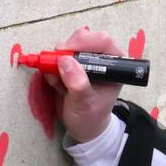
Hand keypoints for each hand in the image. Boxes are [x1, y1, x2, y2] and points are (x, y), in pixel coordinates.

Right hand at [43, 26, 123, 143]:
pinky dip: (52, 68)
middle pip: (83, 38)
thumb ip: (77, 84)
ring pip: (67, 46)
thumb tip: (65, 61)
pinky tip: (57, 86)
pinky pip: (56, 58)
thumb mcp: (85, 105)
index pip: (102, 41)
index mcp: (113, 65)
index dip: (83, 43)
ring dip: (57, 61)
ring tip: (59, 84)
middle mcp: (100, 57)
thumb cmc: (91, 117)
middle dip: (67, 50)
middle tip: (56, 67)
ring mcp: (84, 59)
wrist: (83, 128)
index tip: (65, 54)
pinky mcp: (70, 64)